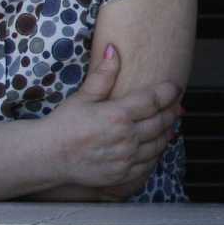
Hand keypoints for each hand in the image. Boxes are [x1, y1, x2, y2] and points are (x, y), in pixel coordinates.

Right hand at [43, 42, 182, 194]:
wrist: (47, 156)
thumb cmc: (63, 125)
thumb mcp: (82, 97)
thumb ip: (103, 75)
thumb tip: (113, 50)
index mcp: (117, 115)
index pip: (154, 100)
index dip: (168, 92)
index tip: (175, 87)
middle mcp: (125, 137)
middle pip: (161, 121)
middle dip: (171, 111)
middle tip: (176, 105)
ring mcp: (126, 158)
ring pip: (159, 143)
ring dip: (167, 132)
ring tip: (169, 123)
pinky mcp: (123, 174)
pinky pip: (150, 162)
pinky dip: (156, 152)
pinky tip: (155, 144)